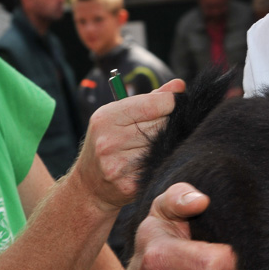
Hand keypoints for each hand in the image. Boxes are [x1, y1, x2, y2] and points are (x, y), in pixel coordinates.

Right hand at [72, 79, 184, 210]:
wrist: (89, 184)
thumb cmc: (107, 143)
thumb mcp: (119, 116)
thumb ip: (150, 99)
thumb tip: (179, 85)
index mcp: (106, 118)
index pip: (153, 104)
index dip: (170, 102)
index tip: (174, 104)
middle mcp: (110, 141)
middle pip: (160, 125)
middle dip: (167, 124)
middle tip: (163, 128)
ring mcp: (119, 165)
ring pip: (162, 146)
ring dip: (166, 145)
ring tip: (157, 145)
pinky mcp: (129, 184)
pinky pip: (159, 166)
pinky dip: (161, 162)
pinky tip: (155, 161)